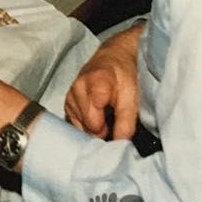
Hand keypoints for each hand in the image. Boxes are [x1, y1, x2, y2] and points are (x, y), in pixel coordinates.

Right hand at [65, 24, 142, 139]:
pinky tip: (96, 115)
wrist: (115, 57)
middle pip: (87, 126)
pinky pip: (74, 121)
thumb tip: (119, 145)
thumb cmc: (125, 74)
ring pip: (80, 125)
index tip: (118, 127)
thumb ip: (126, 123)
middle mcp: (78, 88)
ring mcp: (70, 94)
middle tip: (114, 120)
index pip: (95, 123)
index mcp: (95, 83)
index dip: (108, 131)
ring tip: (106, 115)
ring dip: (93, 126)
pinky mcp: (67, 100)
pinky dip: (86, 123)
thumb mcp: (134, 97)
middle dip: (101, 130)